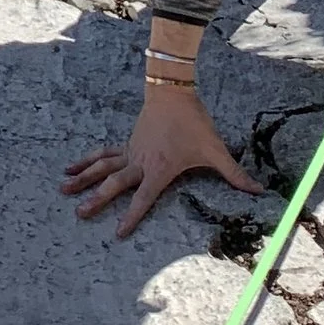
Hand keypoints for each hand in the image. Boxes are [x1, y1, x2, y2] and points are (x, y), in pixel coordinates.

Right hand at [63, 88, 255, 239]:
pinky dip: (88, 161)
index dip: (132, 216)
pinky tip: (73, 167)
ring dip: (84, 179)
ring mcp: (131, 152)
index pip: (144, 198)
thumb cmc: (193, 122)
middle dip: (97, 199)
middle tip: (79, 213)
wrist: (172, 91)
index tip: (118, 233)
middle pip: (115, 184)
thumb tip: (259, 191)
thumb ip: (235, 174)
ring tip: (64, 189)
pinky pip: (104, 154)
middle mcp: (141, 162)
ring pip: (103, 168)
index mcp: (160, 169)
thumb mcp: (216, 150)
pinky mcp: (128, 144)